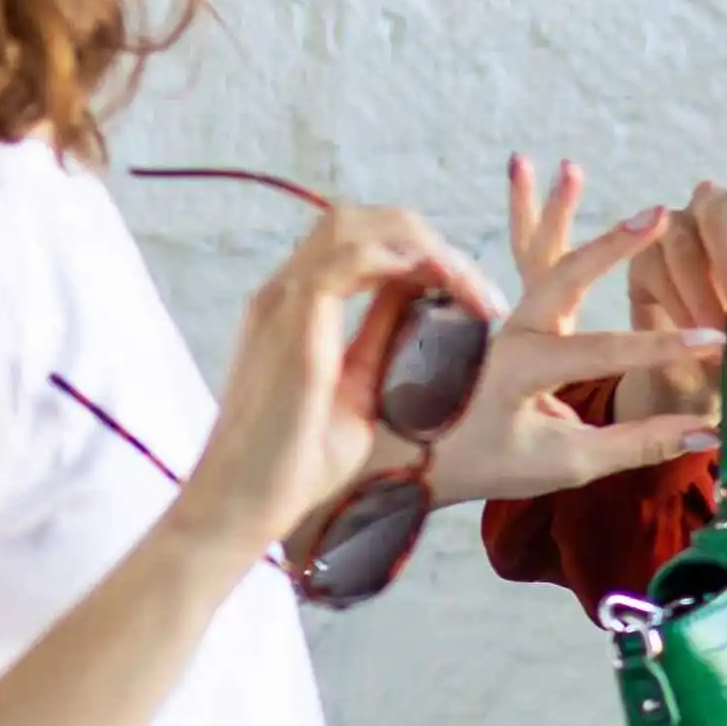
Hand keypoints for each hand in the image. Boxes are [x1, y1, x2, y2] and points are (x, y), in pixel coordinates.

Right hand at [184, 200, 486, 557]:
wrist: (244, 505)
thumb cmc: (298, 464)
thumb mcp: (360, 390)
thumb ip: (382, 339)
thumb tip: (425, 303)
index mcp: (296, 307)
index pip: (362, 242)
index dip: (424, 257)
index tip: (475, 300)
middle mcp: (284, 292)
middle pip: (362, 220)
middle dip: (432, 242)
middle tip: (482, 294)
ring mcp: (282, 300)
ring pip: (357, 225)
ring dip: (428, 247)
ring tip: (474, 292)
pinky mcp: (290, 318)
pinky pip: (351, 254)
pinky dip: (407, 259)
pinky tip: (447, 287)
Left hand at [419, 159, 726, 506]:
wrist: (414, 458)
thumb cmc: (491, 463)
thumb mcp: (569, 463)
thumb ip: (641, 442)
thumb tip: (708, 432)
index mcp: (521, 369)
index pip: (604, 349)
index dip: (665, 346)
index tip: (717, 343)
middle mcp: (506, 333)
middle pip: (564, 275)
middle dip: (613, 244)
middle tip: (659, 214)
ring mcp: (499, 317)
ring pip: (534, 254)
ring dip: (555, 211)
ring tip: (570, 169)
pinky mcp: (498, 313)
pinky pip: (520, 259)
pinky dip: (532, 220)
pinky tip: (538, 181)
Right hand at [609, 170, 726, 427]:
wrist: (698, 376)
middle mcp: (722, 207)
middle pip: (723, 210)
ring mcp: (678, 224)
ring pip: (683, 240)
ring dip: (702, 293)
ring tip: (718, 339)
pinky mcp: (644, 252)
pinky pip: (655, 265)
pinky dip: (676, 304)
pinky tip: (691, 336)